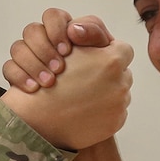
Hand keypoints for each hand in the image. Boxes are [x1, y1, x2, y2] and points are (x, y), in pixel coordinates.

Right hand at [1, 40, 133, 149]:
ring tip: (81, 95)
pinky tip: (83, 109)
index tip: (93, 58)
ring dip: (106, 91)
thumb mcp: (68, 46)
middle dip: (107, 73)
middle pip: (122, 72)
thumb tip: (106, 41)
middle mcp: (121, 84)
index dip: (106, 52)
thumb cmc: (47, 79)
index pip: (122, 49)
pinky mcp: (114, 124)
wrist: (36, 120)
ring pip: (119, 92)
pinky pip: (115, 112)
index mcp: (112, 61)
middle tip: (85, 77)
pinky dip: (103, 110)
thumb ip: (90, 36)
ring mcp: (119, 106)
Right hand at [2, 8, 113, 91]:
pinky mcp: (17, 77)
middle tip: (58, 69)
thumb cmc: (95, 91)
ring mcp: (28, 62)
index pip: (54, 17)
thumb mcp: (106, 60)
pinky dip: (21, 78)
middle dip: (45, 50)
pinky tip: (33, 89)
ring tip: (48, 83)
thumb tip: (74, 28)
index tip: (66, 50)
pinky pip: (9, 68)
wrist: (72, 124)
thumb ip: (96, 35)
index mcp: (65, 35)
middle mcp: (44, 46)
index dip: (58, 30)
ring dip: (34, 64)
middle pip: (33, 31)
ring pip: (18, 47)